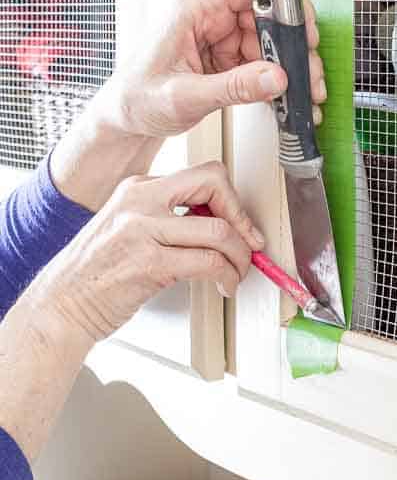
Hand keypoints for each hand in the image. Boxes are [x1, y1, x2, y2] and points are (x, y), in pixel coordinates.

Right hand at [32, 161, 261, 343]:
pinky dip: (228, 277)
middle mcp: (140, 200)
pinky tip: (224, 286)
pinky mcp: (150, 263)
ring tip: (237, 273)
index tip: (241, 224)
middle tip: (249, 244)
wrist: (63, 304)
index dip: (231, 201)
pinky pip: (209, 263)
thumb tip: (218, 223)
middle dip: (242, 219)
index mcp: (138, 187)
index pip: (202, 175)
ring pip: (219, 231)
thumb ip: (166, 217)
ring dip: (240, 258)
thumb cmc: (97, 272)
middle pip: (214, 185)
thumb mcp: (127, 227)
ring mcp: (143, 230)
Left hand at [51, 0, 325, 211]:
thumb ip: (234, 88)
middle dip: (295, 47)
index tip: (305, 33)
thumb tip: (276, 78)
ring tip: (304, 95)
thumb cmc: (137, 99)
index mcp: (196, 7)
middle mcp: (211, 16)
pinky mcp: (225, 58)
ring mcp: (219, 37)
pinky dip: (276, 82)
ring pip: (270, 43)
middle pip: (270, 17)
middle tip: (309, 76)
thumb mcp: (186, 97)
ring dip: (290, 68)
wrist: (122, 119)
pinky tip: (288, 100)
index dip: (288, 4)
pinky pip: (260, 63)